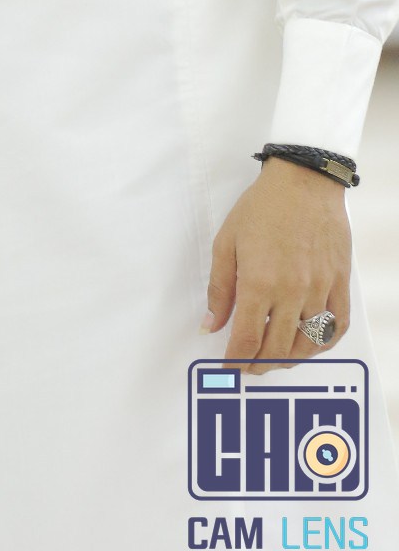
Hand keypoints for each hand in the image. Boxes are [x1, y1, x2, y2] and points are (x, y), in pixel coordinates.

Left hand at [204, 157, 350, 371]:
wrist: (304, 182)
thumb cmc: (261, 208)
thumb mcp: (226, 242)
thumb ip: (219, 288)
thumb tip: (210, 327)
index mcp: (259, 282)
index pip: (247, 339)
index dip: (235, 361)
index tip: (228, 368)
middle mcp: (292, 292)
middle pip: (276, 348)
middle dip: (258, 365)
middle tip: (248, 368)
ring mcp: (320, 290)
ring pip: (307, 344)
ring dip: (289, 359)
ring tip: (274, 359)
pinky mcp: (340, 283)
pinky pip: (336, 327)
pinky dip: (322, 344)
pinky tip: (307, 345)